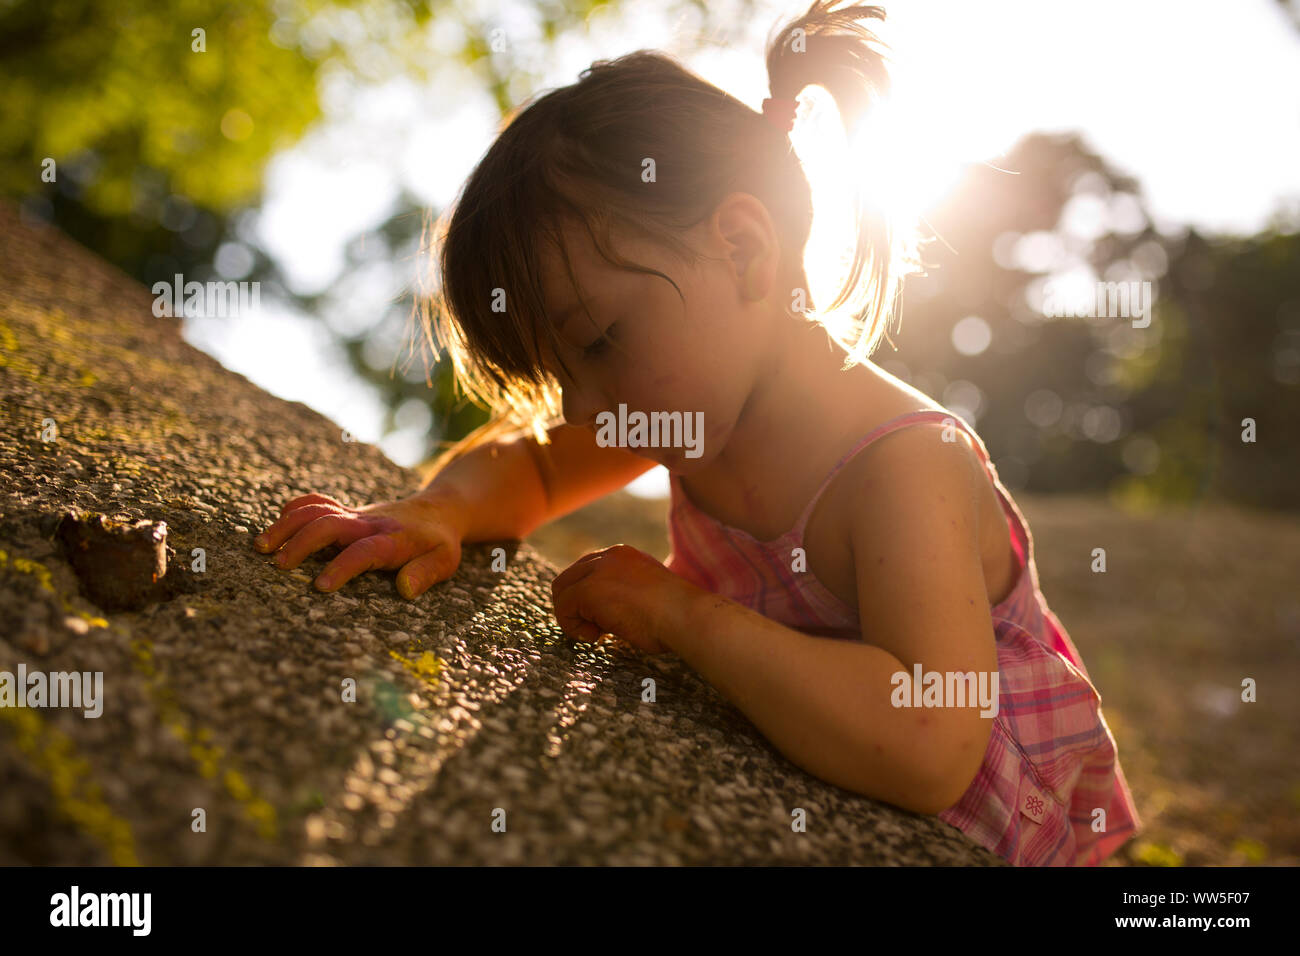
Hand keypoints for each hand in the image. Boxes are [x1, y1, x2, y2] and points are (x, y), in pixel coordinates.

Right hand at [253, 490, 465, 598]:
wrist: (437, 510)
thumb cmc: (439, 543)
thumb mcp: (445, 561)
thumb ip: (427, 573)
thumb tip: (405, 588)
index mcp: (392, 540)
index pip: (364, 551)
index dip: (343, 567)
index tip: (320, 587)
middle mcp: (368, 524)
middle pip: (330, 524)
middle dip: (302, 542)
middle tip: (277, 566)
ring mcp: (354, 514)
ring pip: (316, 510)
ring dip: (287, 526)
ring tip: (261, 547)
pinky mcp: (344, 511)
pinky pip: (317, 502)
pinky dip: (295, 510)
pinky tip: (275, 527)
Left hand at [550, 544, 701, 654]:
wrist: (684, 615)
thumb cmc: (675, 615)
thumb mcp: (646, 594)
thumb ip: (623, 594)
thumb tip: (604, 615)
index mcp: (623, 555)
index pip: (586, 570)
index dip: (584, 597)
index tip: (598, 619)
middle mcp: (608, 556)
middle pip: (568, 578)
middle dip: (573, 606)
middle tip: (592, 628)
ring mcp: (598, 571)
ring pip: (562, 591)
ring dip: (572, 617)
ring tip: (595, 634)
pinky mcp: (589, 590)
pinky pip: (564, 608)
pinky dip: (573, 627)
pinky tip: (596, 637)